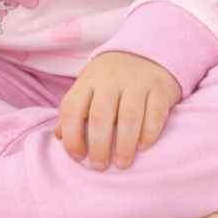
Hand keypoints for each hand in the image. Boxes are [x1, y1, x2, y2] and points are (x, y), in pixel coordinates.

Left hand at [53, 51, 179, 170]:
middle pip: (101, 114)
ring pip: (129, 115)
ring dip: (124, 144)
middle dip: (99, 144)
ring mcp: (137, 81)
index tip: (77, 156)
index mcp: (89, 80)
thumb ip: (74, 110)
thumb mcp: (88, 87)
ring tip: (121, 163)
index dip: (71, 135)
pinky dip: (149, 133)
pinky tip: (142, 147)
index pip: (73, 107)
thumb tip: (58, 136)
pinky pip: (155, 112)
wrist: (145, 52)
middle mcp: (111, 79)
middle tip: (100, 166)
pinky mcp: (160, 87)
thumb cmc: (110, 79)